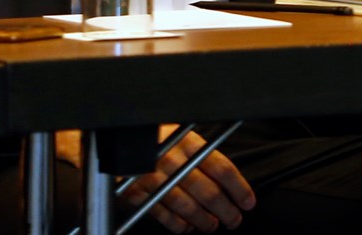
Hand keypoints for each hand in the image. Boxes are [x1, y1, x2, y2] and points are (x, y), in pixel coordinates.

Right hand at [57, 126, 256, 231]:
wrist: (114, 135)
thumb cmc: (156, 136)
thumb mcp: (182, 136)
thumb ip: (202, 154)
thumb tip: (230, 181)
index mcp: (188, 141)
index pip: (221, 168)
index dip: (238, 188)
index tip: (247, 202)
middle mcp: (171, 158)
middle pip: (206, 191)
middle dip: (224, 210)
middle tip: (234, 220)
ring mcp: (151, 176)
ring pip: (185, 205)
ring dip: (202, 220)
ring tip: (211, 226)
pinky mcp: (134, 190)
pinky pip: (159, 213)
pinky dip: (175, 224)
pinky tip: (185, 228)